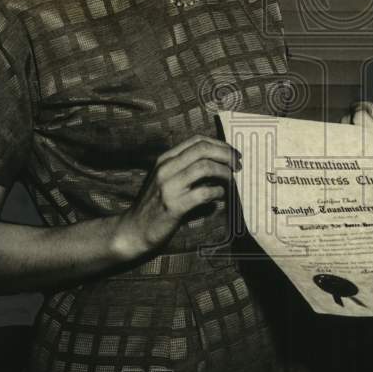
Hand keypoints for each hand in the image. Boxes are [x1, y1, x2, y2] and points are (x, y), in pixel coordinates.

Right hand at [111, 135, 241, 259]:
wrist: (133, 231)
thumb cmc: (154, 205)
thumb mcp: (165, 179)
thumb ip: (185, 168)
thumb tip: (218, 162)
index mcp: (165, 159)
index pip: (196, 140)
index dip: (219, 144)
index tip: (233, 153)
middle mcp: (166, 168)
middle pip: (203, 149)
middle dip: (226, 154)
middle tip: (239, 164)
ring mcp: (169, 186)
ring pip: (205, 167)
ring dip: (224, 172)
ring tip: (232, 180)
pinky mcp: (174, 205)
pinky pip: (204, 192)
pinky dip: (217, 192)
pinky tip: (220, 195)